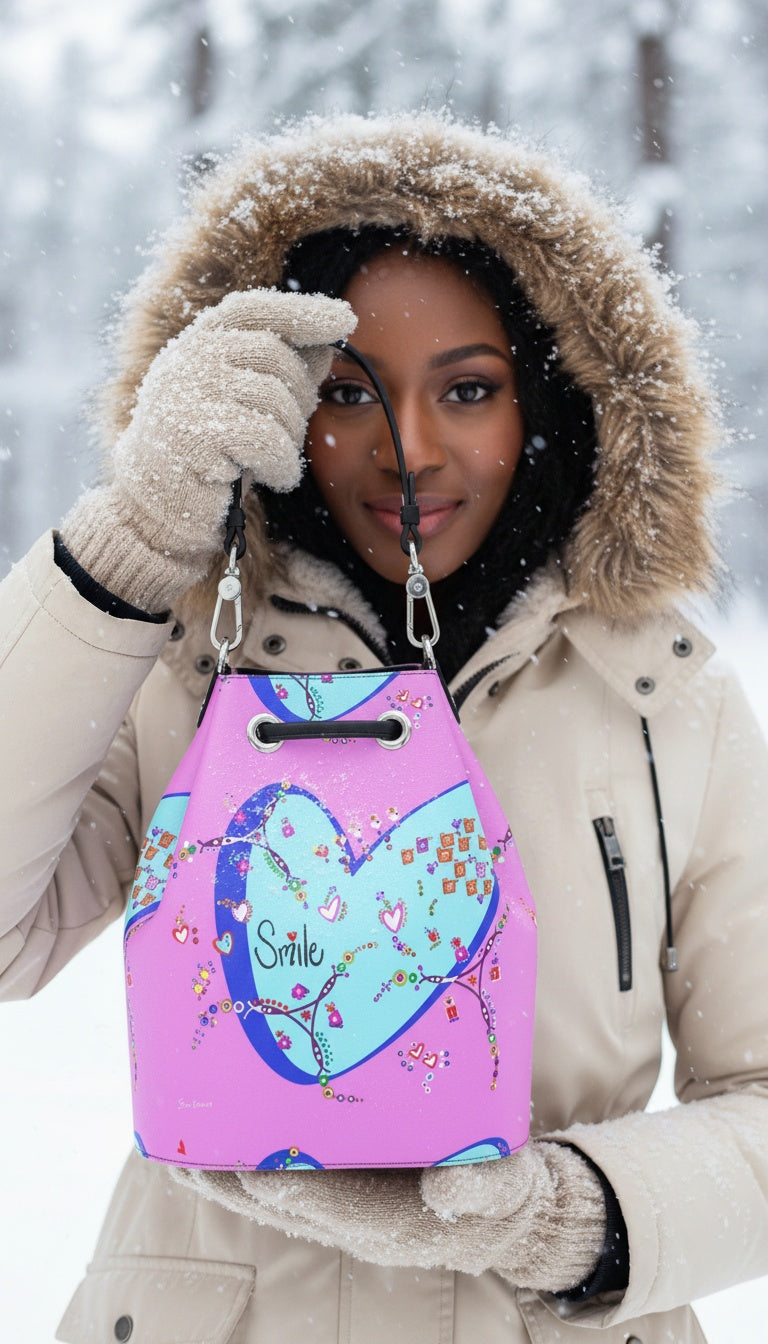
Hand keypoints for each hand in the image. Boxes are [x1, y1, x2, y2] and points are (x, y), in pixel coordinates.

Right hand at [61, 289, 354, 611]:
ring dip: (291, 439)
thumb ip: (279, 375)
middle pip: (274, 355)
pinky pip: (265, 439)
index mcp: (197, 343)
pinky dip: (281, 463)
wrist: (157, 508)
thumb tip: (328, 348)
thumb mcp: (246, 409)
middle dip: (300, 397)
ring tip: (279, 462)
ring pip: (275, 399)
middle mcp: (187, 357)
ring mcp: (186, 392)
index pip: (252, 310)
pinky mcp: (192, 435)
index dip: (300, 312)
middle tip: (295, 434)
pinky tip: (276, 478)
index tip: (345, 319)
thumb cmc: (210, 457)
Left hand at [174, 1142, 606, 1291]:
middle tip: (187, 1153)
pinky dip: (245, 1158)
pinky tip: (212, 1136)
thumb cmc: (501, 1195)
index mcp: (391, 1220)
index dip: (293, 1191)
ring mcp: (339, 1202)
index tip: (258, 1173)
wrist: (499, 1211)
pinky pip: (281, 1175)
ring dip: (225, 1172)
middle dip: (234, 1180)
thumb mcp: (504, 1189)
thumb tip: (450, 1190)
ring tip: (176, 1145)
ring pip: (271, 1191)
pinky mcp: (336, 1184)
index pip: (333, 1209)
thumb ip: (483, 1188)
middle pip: (282, 1202)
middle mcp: (353, 1217)